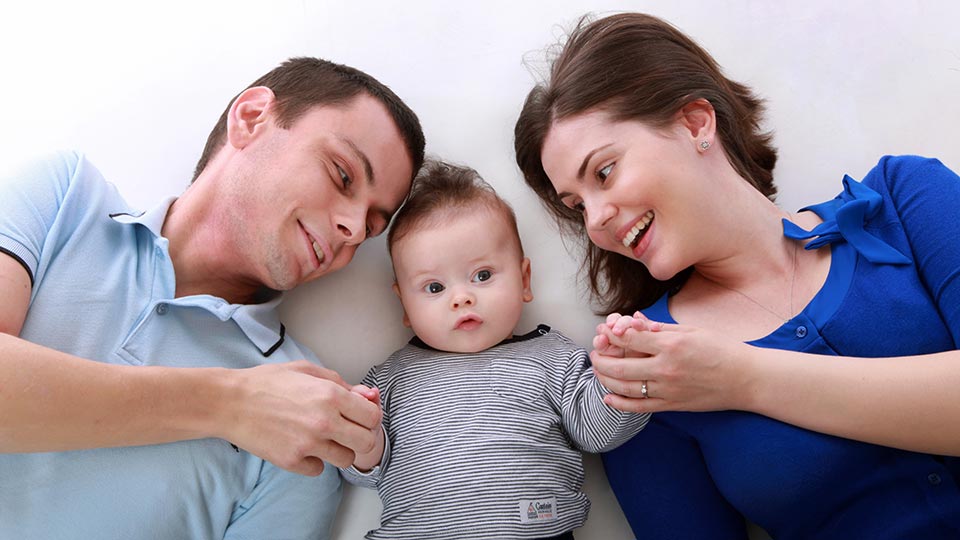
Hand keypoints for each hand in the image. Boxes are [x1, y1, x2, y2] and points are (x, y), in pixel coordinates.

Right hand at [223, 361, 382, 475]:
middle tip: (346, 431)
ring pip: (346, 460)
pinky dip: (314, 462)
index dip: (368, 416)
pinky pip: (319, 470)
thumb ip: (341, 383)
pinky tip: (302, 447)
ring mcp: (308, 444)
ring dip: (338, 451)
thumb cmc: (267, 382)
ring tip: (322, 439)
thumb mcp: (307, 370)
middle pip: (366, 441)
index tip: (358, 417)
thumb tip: (367, 395)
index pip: (373, 416)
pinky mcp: (292, 461)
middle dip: (360, 436)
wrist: (230, 402)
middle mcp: (324, 422)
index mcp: (331, 395)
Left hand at [591, 315, 755, 413]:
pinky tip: (607, 397)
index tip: (605, 331)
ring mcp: (668, 390)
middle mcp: (666, 369)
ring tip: (598, 371)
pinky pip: (639, 407)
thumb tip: (634, 321)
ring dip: (605, 379)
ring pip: (624, 388)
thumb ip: (659, 329)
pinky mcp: (672, 405)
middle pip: (619, 367)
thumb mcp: (691, 330)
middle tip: (595, 353)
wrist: (747, 379)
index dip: (611, 334)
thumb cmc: (722, 349)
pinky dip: (619, 404)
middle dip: (600, 359)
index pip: (629, 339)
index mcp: (671, 345)